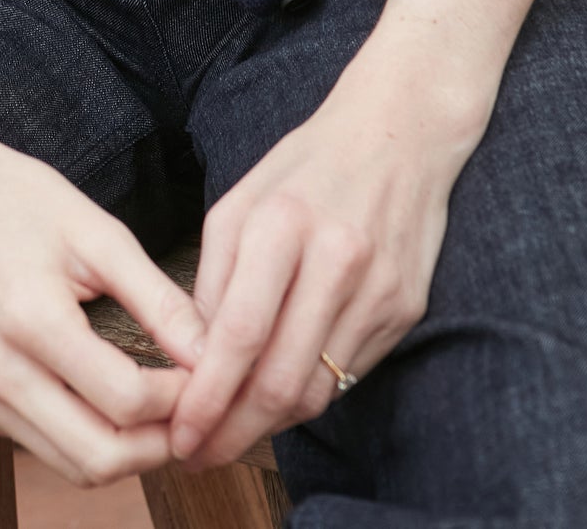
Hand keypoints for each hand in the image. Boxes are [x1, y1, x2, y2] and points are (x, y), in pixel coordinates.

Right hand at [0, 123, 208, 488]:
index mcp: (29, 320)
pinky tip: (111, 400)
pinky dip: (88, 438)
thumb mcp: (100, 234)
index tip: (206, 373)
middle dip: (160, 445)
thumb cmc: (22, 202)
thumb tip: (210, 355)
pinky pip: (45, 447)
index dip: (180, 399)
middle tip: (194, 409)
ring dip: (127, 452)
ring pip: (72, 466)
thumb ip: (158, 301)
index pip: (125, 401)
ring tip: (162, 410)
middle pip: (98, 457)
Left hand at [167, 64, 485, 470]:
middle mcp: (337, 258)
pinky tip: (280, 397)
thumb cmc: (308, 165)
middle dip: (233, 432)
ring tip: (232, 433)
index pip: (239, 335)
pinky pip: (349, 374)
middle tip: (200, 454)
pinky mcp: (407, 308)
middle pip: (280, 379)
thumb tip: (195, 357)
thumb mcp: (243, 199)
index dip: (206, 397)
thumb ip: (216, 277)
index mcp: (282, 223)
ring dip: (269, 425)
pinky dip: (309, 395)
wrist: (400, 133)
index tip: (179, 432)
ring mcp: (379, 288)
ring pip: (317, 390)